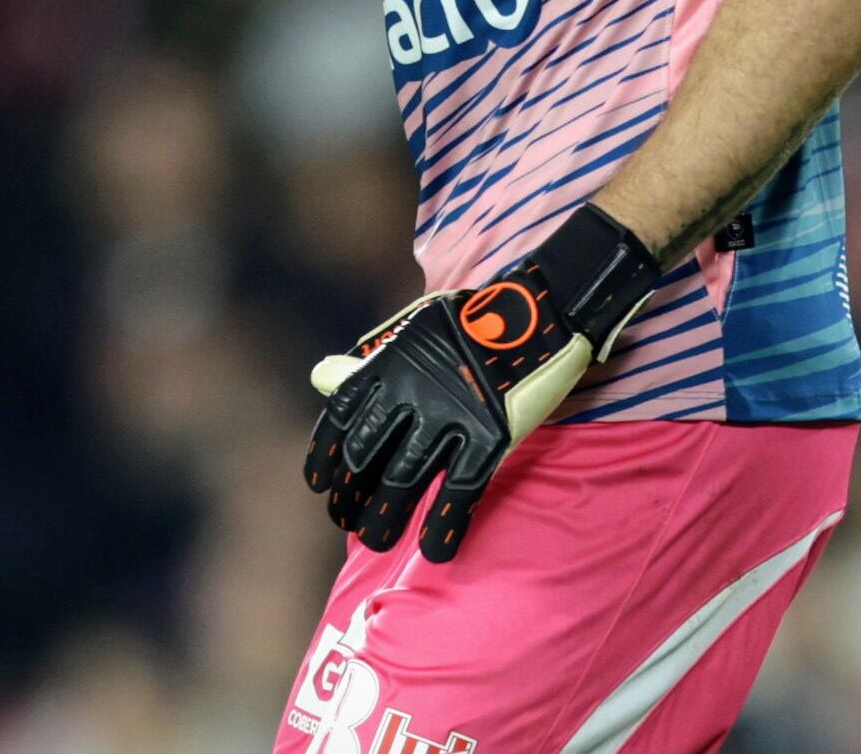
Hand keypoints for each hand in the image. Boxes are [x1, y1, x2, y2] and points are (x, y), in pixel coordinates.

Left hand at [303, 204, 658, 560]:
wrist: (542, 310)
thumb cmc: (472, 323)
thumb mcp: (412, 331)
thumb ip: (368, 362)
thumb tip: (319, 377)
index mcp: (390, 363)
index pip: (341, 416)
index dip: (326, 456)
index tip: (320, 486)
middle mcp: (413, 390)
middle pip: (368, 455)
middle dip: (352, 496)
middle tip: (350, 521)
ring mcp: (452, 414)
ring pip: (405, 479)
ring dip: (386, 518)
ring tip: (378, 542)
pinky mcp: (492, 435)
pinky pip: (461, 489)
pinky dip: (445, 524)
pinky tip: (435, 550)